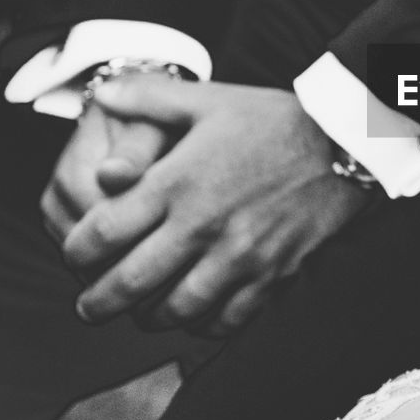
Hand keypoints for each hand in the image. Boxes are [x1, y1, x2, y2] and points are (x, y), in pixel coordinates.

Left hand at [62, 80, 371, 335]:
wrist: (345, 141)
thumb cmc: (275, 119)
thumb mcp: (210, 99)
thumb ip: (150, 95)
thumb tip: (102, 93)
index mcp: (176, 182)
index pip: (102, 233)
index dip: (76, 253)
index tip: (74, 257)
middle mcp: (202, 225)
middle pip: (129, 282)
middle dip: (97, 303)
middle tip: (87, 308)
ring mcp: (238, 255)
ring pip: (175, 309)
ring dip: (148, 318)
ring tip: (140, 316)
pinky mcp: (272, 274)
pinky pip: (226, 318)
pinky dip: (203, 326)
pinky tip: (195, 318)